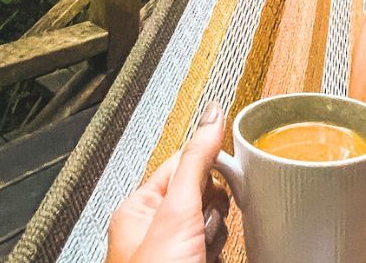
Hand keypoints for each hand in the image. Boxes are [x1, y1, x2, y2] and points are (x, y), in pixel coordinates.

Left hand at [106, 101, 230, 262]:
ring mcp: (174, 251)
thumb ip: (196, 162)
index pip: (182, 165)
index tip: (227, 171)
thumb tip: (211, 116)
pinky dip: (221, 254)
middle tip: (201, 227)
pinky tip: (210, 260)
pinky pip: (219, 250)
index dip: (207, 169)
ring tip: (202, 252)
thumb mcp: (178, 211)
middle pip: (203, 198)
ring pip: (214, 227)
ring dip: (217, 237)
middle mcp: (153, 229)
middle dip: (212, 212)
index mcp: (138, 207)